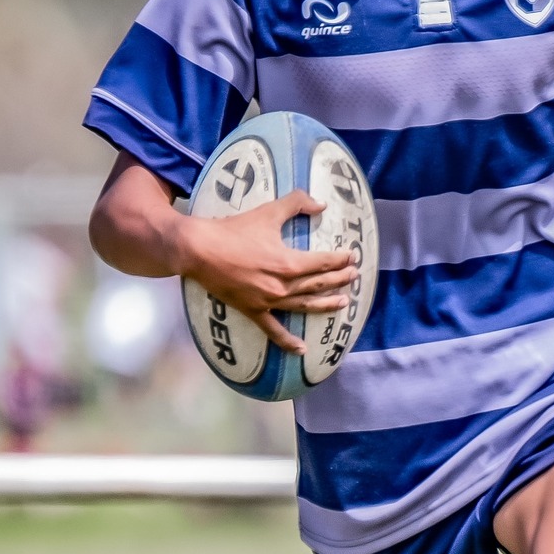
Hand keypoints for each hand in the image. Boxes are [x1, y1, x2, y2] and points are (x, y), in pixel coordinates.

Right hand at [176, 191, 357, 355]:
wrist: (199, 250)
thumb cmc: (233, 230)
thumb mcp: (267, 212)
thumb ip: (296, 203)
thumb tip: (321, 204)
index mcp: (289, 262)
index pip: (324, 262)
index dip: (341, 259)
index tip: (352, 256)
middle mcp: (283, 286)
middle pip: (319, 284)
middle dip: (340, 280)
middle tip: (354, 276)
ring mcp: (269, 301)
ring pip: (305, 306)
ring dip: (326, 305)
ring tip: (343, 303)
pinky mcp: (253, 311)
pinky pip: (274, 330)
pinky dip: (288, 342)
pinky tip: (302, 350)